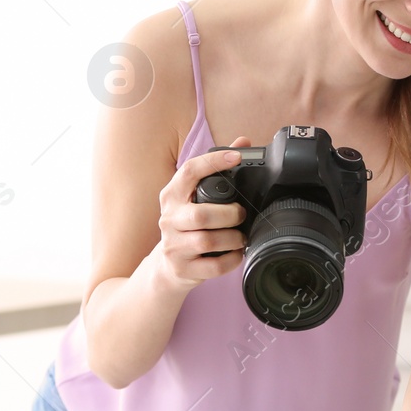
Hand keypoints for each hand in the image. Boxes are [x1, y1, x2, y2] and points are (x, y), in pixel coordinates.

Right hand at [154, 135, 252, 288]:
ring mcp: (173, 246)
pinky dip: (231, 260)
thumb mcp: (196, 198)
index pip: (189, 171)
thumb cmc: (187, 227)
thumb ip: (217, 171)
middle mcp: (168, 219)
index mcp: (172, 195)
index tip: (237, 156)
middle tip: (241, 214)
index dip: (214, 162)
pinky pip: (213, 266)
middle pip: (201, 215)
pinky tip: (235, 254)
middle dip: (229, 214)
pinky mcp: (181, 268)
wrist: (167, 267)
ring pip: (207, 241)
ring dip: (232, 238)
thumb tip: (243, 142)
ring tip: (240, 237)